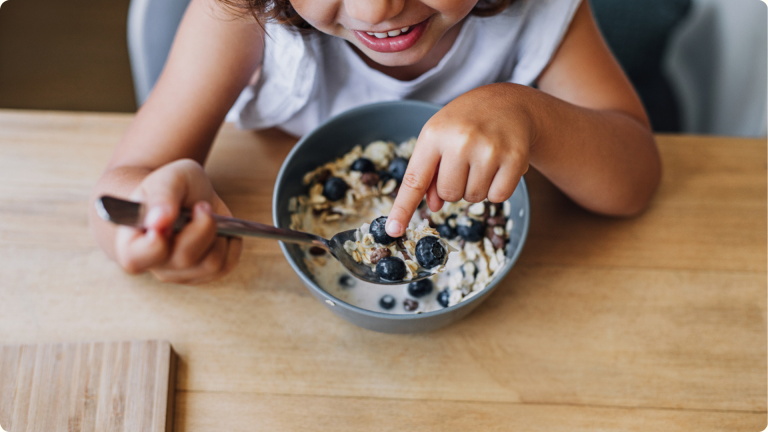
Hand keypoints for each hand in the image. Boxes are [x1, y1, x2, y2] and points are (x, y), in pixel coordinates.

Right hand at [114, 159, 241, 283]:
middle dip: (202, 226)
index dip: (154, 244)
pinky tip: (221, 228)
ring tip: (208, 215)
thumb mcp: (168, 179)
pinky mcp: (204, 275)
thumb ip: (162, 197)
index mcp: (131, 244)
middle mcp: (154, 266)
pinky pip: (227, 264)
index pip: (136, 258)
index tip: (168, 219)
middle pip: (184, 258)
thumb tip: (158, 223)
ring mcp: (180, 274)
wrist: (184, 195)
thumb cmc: (170, 188)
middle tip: (201, 205)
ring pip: (211, 264)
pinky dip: (231, 243)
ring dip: (218, 234)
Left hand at [386, 84, 533, 235]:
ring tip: (482, 160)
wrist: (508, 102)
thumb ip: (430, 172)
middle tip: (465, 162)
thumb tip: (433, 207)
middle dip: (455, 186)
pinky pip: (498, 196)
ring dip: (476, 187)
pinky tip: (499, 165)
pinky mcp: (515, 159)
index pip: (415, 180)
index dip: (403, 208)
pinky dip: (497, 188)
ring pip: (473, 198)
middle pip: (449, 195)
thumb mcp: (439, 138)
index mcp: (434, 135)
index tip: (393, 230)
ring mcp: (489, 149)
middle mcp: (460, 140)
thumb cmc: (466, 123)